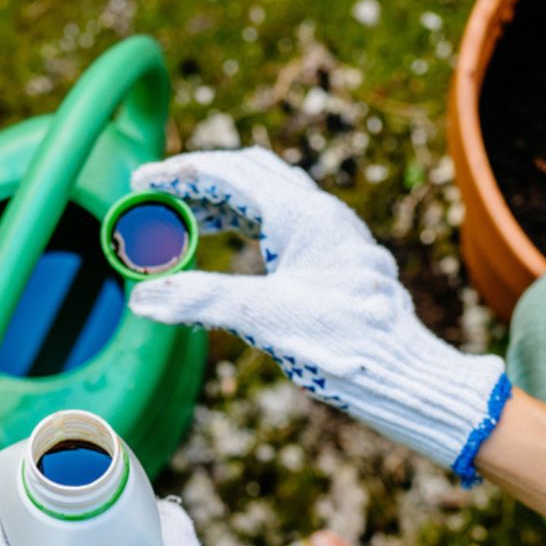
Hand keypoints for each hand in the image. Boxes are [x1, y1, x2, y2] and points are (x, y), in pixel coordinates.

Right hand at [128, 147, 509, 482]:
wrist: (405, 373)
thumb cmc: (344, 343)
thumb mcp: (263, 318)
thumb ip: (200, 301)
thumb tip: (142, 298)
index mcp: (304, 214)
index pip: (230, 172)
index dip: (179, 173)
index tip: (140, 180)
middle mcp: (323, 214)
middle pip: (251, 175)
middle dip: (199, 182)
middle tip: (157, 198)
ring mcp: (335, 235)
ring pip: (271, 199)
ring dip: (223, 205)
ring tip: (184, 224)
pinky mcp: (340, 260)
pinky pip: (287, 225)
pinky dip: (250, 227)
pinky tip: (235, 251)